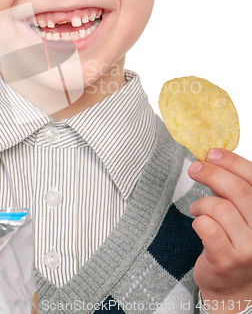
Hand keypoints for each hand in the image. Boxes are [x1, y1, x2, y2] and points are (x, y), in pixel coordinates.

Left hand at [188, 149, 251, 313]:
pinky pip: (206, 227)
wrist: (233, 288)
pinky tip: (198, 223)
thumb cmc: (235, 242)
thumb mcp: (241, 213)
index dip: (232, 162)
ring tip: (197, 209)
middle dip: (212, 173)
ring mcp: (249, 248)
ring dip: (202, 203)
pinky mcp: (228, 259)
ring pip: (219, 207)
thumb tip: (211, 159)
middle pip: (237, 190)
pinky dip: (198, 220)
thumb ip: (232, 190)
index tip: (211, 152)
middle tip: (194, 169)